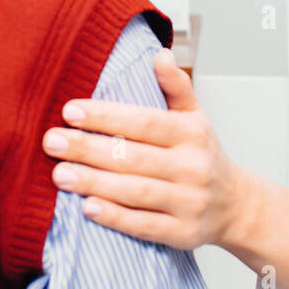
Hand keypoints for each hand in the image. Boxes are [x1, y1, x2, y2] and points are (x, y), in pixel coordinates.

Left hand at [42, 49, 244, 250]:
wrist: (236, 206)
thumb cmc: (203, 155)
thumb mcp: (196, 117)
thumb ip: (176, 86)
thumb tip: (159, 55)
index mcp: (192, 134)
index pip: (144, 122)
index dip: (106, 117)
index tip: (70, 111)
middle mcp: (193, 167)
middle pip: (133, 157)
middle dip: (88, 149)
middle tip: (52, 141)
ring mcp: (189, 202)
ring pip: (136, 191)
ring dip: (94, 183)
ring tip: (59, 174)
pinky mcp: (183, 233)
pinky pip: (145, 225)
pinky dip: (116, 218)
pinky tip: (87, 208)